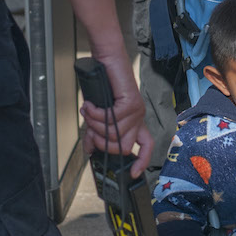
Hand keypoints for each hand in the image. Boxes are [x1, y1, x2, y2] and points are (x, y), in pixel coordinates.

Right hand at [80, 49, 153, 175]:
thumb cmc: (104, 86)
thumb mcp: (98, 115)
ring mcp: (136, 110)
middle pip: (123, 147)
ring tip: (89, 112)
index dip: (142, 162)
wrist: (106, 62)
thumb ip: (97, 133)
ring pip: (114, 134)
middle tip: (90, 130)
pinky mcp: (130, 102)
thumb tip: (90, 151)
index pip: (146, 147)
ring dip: (95, 125)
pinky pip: (110, 119)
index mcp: (135, 123)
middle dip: (103, 143)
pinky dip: (95, 114)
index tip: (133, 173)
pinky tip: (90, 106)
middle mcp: (139, 118)